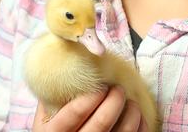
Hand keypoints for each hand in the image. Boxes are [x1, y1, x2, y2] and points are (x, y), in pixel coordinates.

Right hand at [32, 86, 147, 130]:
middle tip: (117, 89)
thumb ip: (52, 96)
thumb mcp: (47, 116)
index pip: (72, 116)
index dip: (89, 98)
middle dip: (114, 101)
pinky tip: (138, 116)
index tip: (100, 88)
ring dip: (131, 113)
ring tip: (131, 102)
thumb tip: (62, 63)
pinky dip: (140, 125)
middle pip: (101, 124)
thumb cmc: (58, 128)